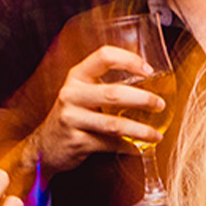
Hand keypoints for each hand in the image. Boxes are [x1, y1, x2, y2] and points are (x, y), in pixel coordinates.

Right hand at [31, 44, 163, 174]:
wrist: (45, 147)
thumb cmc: (74, 116)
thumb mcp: (83, 94)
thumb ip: (107, 85)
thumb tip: (152, 84)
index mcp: (77, 77)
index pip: (103, 56)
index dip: (129, 60)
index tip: (149, 71)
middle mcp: (72, 94)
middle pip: (113, 93)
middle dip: (143, 100)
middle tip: (160, 105)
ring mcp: (71, 119)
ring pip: (114, 124)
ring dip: (141, 130)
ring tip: (156, 135)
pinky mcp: (76, 141)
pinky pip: (110, 144)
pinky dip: (129, 147)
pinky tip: (139, 148)